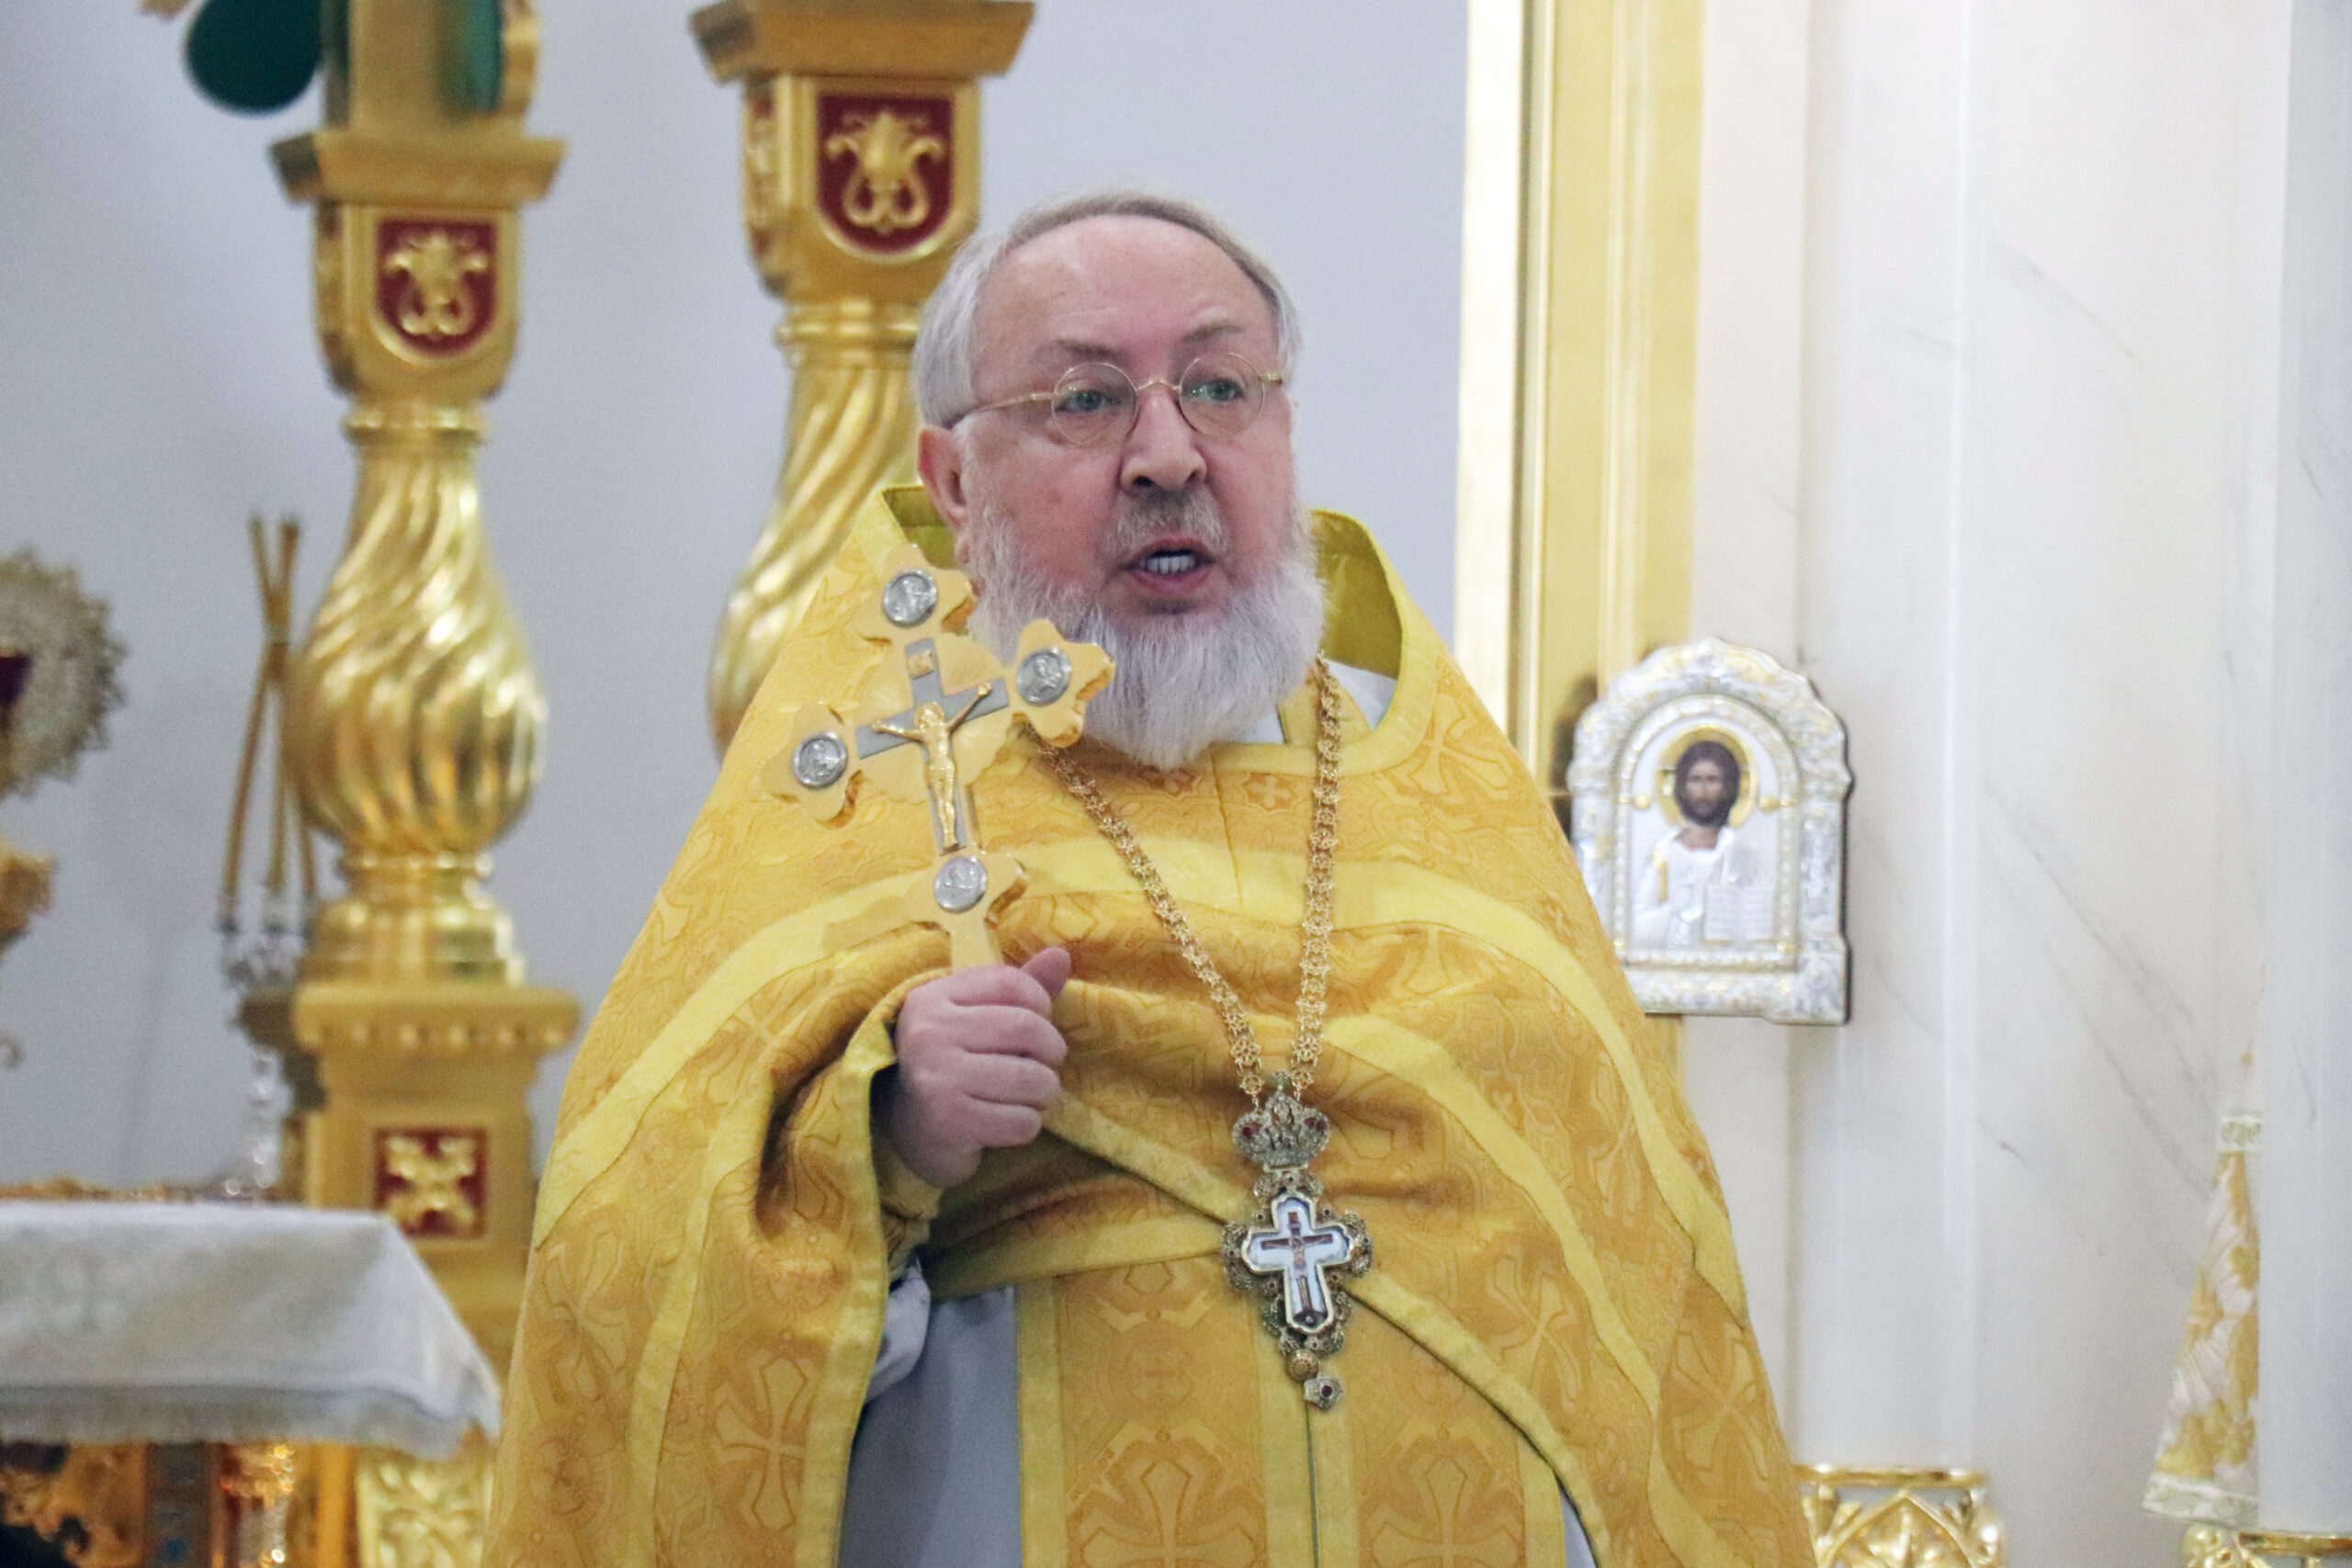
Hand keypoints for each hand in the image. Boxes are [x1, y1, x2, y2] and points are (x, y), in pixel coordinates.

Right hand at [877, 947, 1073, 1187]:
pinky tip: (1008, 1123)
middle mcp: (928, 1032)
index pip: (1010, 982)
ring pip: (1030, 1078)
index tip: (1035, 1027)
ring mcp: (934, 1076)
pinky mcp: (947, 1120)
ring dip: (1045, 1093)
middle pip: (1026, 1028)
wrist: (912, 1133)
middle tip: (1043, 1067)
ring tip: (1030, 1097)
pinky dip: (1028, 1125)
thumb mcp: (980, 1018)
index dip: (1040, 1004)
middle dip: (1051, 1052)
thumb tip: (1061, 955)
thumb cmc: (957, 1065)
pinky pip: (1021, 1121)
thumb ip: (1021, 988)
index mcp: (933, 997)